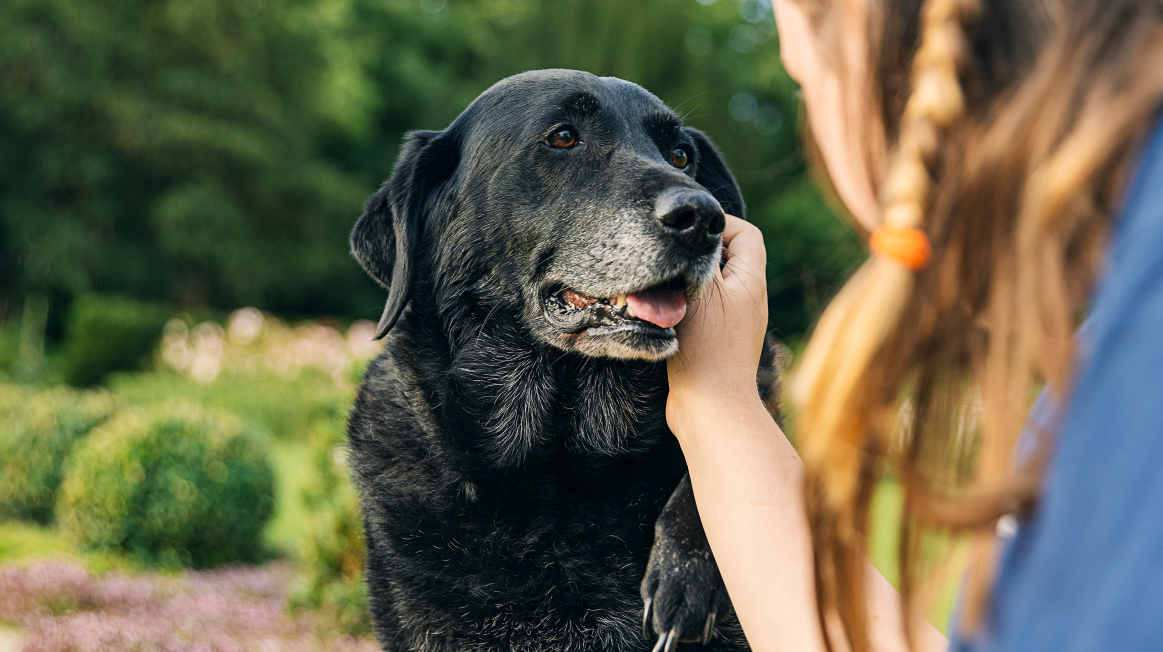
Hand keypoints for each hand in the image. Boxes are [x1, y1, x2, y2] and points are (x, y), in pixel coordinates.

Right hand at [667, 215, 768, 438]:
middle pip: (727, 258)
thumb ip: (699, 256)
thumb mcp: (702, 290)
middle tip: (670, 257)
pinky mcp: (717, 343)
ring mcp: (734, 323)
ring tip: (663, 286)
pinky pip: (702, 310)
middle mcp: (748, 300)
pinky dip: (683, 305)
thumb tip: (694, 231)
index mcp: (751, 281)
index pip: (746, 234)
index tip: (689, 232)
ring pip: (710, 285)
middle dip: (697, 253)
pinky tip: (662, 313)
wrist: (710, 408)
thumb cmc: (707, 347)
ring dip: (686, 281)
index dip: (720, 224)